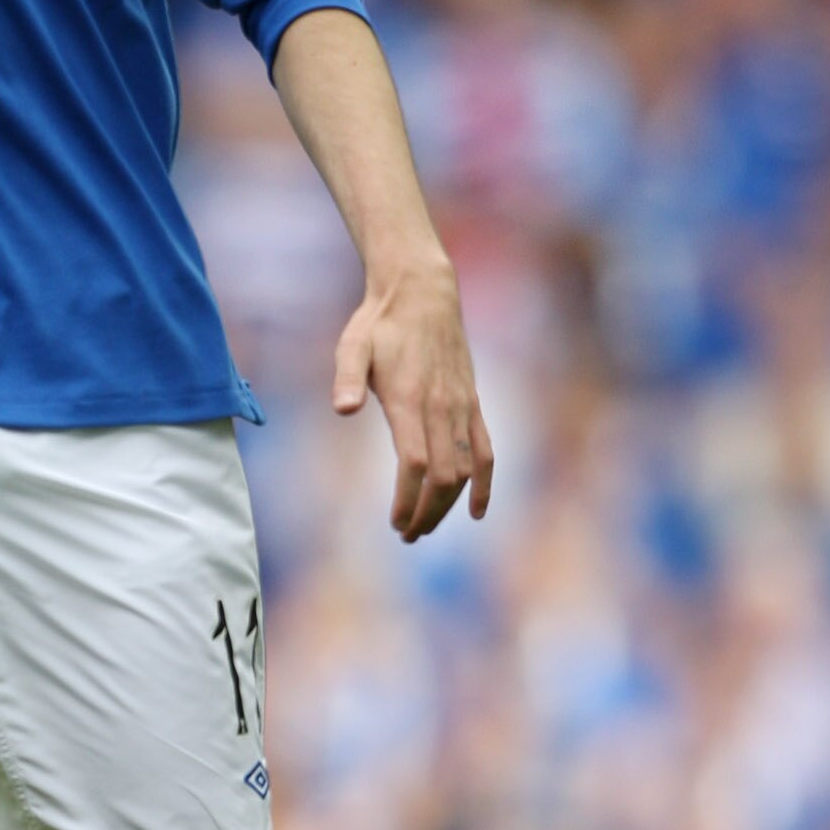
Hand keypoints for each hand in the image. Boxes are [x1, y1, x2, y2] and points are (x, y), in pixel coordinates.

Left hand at [332, 254, 493, 541]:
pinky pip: (487, 451)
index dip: (408, 498)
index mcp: (409, 399)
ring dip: (448, 505)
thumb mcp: (353, 345)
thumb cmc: (379, 324)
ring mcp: (461, 407)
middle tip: (406, 535)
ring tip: (425, 528)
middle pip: (443, 476)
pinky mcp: (472, 404)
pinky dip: (485, 484)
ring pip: (466, 470)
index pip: (415, 463)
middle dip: (426, 512)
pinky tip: (476, 511)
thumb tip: (342, 409)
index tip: (395, 522)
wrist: (423, 294)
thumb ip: (347, 378)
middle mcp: (440, 407)